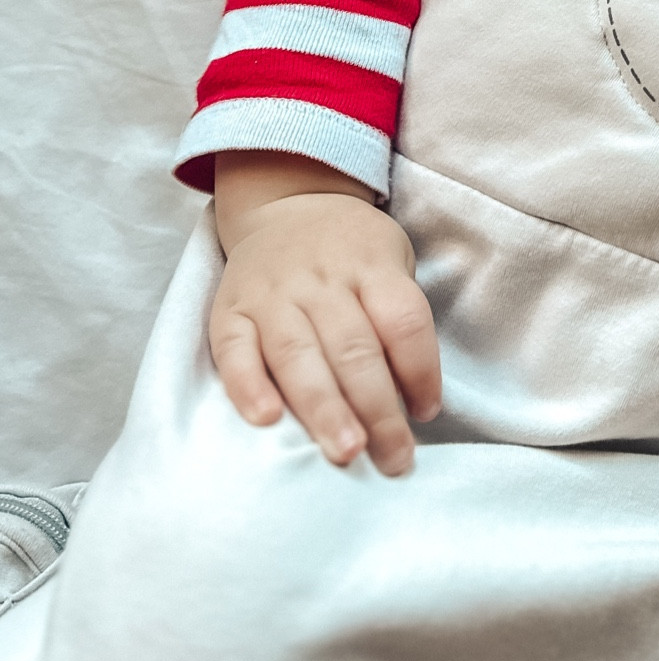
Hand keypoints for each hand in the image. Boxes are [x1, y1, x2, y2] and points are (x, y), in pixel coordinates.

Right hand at [209, 153, 440, 475]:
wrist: (286, 203)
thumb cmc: (352, 251)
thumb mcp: (391, 262)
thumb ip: (399, 320)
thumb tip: (415, 400)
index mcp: (371, 265)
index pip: (403, 321)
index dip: (421, 370)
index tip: (427, 413)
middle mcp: (321, 280)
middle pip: (354, 348)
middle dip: (376, 409)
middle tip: (392, 457)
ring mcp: (272, 295)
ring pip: (298, 356)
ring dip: (324, 409)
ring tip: (344, 451)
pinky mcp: (230, 310)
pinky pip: (234, 350)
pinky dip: (248, 386)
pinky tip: (266, 420)